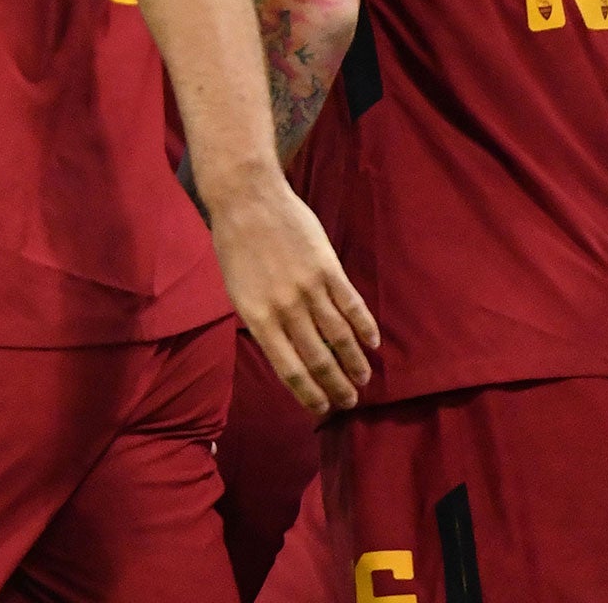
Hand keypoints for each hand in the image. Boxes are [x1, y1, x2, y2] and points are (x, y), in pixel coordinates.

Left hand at [206, 179, 377, 417]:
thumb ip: (262, 322)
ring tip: (363, 379)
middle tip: (349, 402)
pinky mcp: (328, 268)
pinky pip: (351, 305)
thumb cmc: (235, 246)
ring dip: (354, 363)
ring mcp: (309, 288)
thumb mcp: (237, 291)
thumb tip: (286, 352)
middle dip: (336, 386)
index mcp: (257, 318)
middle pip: (318, 359)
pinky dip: (364, 327)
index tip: (322, 409)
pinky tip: (372, 344)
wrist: (247, 199)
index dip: (308, 394)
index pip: (288, 369)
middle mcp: (285, 309)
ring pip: (339, 337)